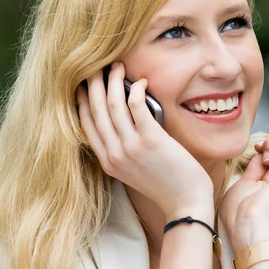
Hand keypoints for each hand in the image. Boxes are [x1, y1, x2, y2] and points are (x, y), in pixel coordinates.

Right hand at [76, 62, 213, 220]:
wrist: (186, 203)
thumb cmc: (166, 184)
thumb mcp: (135, 169)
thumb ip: (125, 148)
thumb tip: (126, 118)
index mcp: (108, 161)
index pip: (86, 124)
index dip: (83, 100)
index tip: (85, 84)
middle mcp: (114, 154)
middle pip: (95, 110)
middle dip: (94, 83)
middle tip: (96, 65)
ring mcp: (131, 147)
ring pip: (113, 104)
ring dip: (114, 80)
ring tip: (118, 65)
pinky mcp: (151, 140)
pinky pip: (136, 106)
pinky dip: (136, 89)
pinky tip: (141, 81)